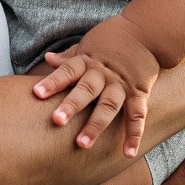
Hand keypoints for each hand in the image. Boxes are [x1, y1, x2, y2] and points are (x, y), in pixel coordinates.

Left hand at [32, 15, 161, 154]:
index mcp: (88, 61)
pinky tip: (127, 153)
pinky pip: (137, 115)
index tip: (36, 93)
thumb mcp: (89, 43)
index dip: (52, 82)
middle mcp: (104, 74)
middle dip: (72, 105)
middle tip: (57, 121)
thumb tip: (48, 59)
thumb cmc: (114, 37)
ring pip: (108, 106)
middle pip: (86, 90)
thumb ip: (69, 56)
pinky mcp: (139, 93)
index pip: (67, 71)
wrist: (148, 30)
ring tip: (82, 144)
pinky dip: (134, 134)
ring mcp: (122, 84)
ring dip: (96, 125)